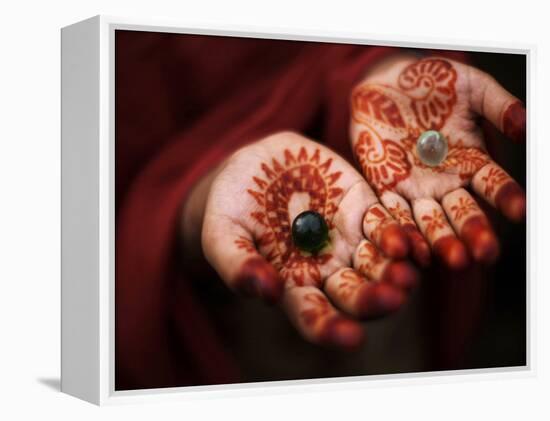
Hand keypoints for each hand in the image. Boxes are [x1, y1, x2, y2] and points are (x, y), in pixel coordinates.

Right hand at [198, 132, 417, 348]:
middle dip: (373, 300)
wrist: (253, 164)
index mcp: (292, 284)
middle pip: (355, 293)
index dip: (331, 329)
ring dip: (394, 270)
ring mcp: (347, 237)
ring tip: (404, 275)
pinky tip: (405, 241)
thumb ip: (237, 265)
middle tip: (390, 299)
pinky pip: (384, 222)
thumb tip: (266, 294)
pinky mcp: (360, 205)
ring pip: (377, 262)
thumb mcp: (221, 234)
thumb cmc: (231, 207)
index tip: (351, 338)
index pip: (314, 315)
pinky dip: (396, 233)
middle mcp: (326, 267)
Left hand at [350, 55, 525, 268]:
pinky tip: (410, 248)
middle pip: (464, 213)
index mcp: (473, 161)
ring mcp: (416, 187)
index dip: (506, 196)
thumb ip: (497, 106)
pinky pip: (393, 211)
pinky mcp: (385, 187)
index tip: (520, 211)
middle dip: (474, 233)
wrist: (386, 83)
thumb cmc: (432, 83)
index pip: (494, 184)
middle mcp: (447, 182)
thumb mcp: (470, 88)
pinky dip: (401, 229)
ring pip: (431, 220)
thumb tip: (526, 126)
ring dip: (441, 240)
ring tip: (452, 259)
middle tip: (484, 254)